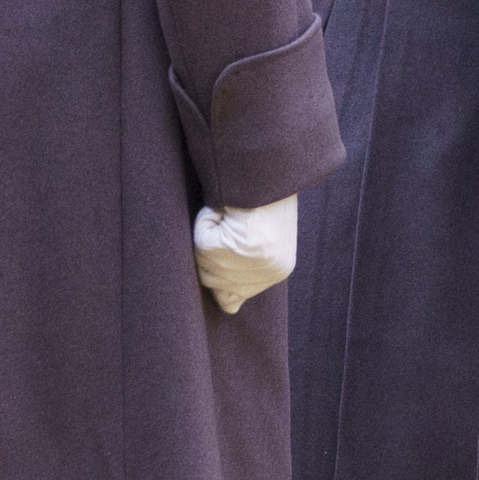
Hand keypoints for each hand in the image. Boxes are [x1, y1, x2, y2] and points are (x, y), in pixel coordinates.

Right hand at [195, 197, 298, 315]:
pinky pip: (199, 239)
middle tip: (225, 226)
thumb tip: (230, 307)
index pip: (232, 299)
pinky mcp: (225, 248)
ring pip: (202, 260)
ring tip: (228, 215)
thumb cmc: (267, 195)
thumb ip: (247, 266)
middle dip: (210, 255)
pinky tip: (225, 210)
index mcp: (279, 269)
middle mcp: (265, 272)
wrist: (269, 172)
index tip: (216, 264)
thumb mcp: (265, 235)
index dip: (218, 284)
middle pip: (211, 281)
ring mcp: (245, 263)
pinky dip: (205, 221)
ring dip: (209, 235)